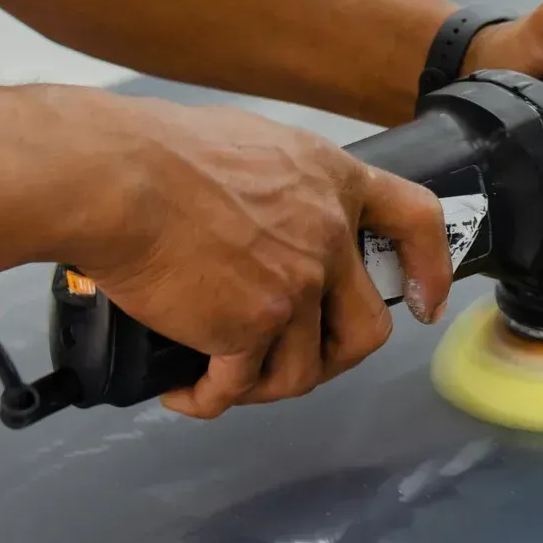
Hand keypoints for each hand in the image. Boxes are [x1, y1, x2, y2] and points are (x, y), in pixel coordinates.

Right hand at [73, 93, 451, 418]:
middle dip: (333, 356)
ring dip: (264, 385)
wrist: (112, 177)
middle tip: (295, 360)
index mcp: (334, 182)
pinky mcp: (251, 326)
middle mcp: (329, 236)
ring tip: (225, 378)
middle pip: (368, 325)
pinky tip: (186, 392)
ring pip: (303, 369)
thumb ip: (284, 186)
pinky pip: (239, 386)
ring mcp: (297, 285)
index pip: (417, 221)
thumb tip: (271, 212)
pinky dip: (208, 398)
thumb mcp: (253, 144)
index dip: (430, 268)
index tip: (428, 302)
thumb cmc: (156, 151)